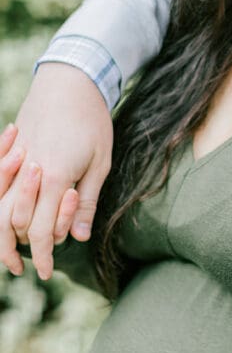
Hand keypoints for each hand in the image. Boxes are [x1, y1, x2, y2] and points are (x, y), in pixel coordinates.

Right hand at [0, 64, 112, 279]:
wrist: (71, 80)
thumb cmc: (92, 121)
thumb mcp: (101, 163)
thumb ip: (86, 201)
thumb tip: (77, 236)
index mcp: (55, 178)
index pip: (40, 230)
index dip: (43, 256)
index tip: (47, 273)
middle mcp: (28, 172)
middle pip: (12, 223)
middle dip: (17, 250)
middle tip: (22, 269)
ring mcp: (16, 160)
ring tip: (6, 254)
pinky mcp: (10, 149)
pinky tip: (1, 216)